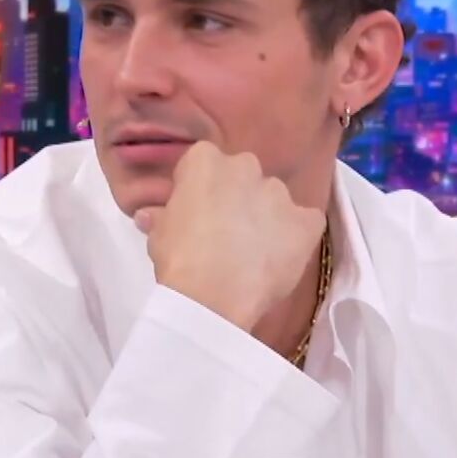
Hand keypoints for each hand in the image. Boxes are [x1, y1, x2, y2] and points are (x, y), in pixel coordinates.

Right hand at [134, 142, 325, 331]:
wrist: (213, 297)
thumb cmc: (178, 260)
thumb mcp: (158, 235)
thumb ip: (161, 217)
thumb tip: (150, 216)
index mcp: (206, 161)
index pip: (204, 163)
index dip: (200, 189)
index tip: (195, 213)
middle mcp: (246, 166)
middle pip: (244, 176)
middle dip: (237, 198)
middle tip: (225, 233)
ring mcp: (279, 193)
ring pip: (274, 200)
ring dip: (266, 217)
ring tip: (254, 252)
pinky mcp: (306, 221)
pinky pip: (306, 222)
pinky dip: (297, 235)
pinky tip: (282, 257)